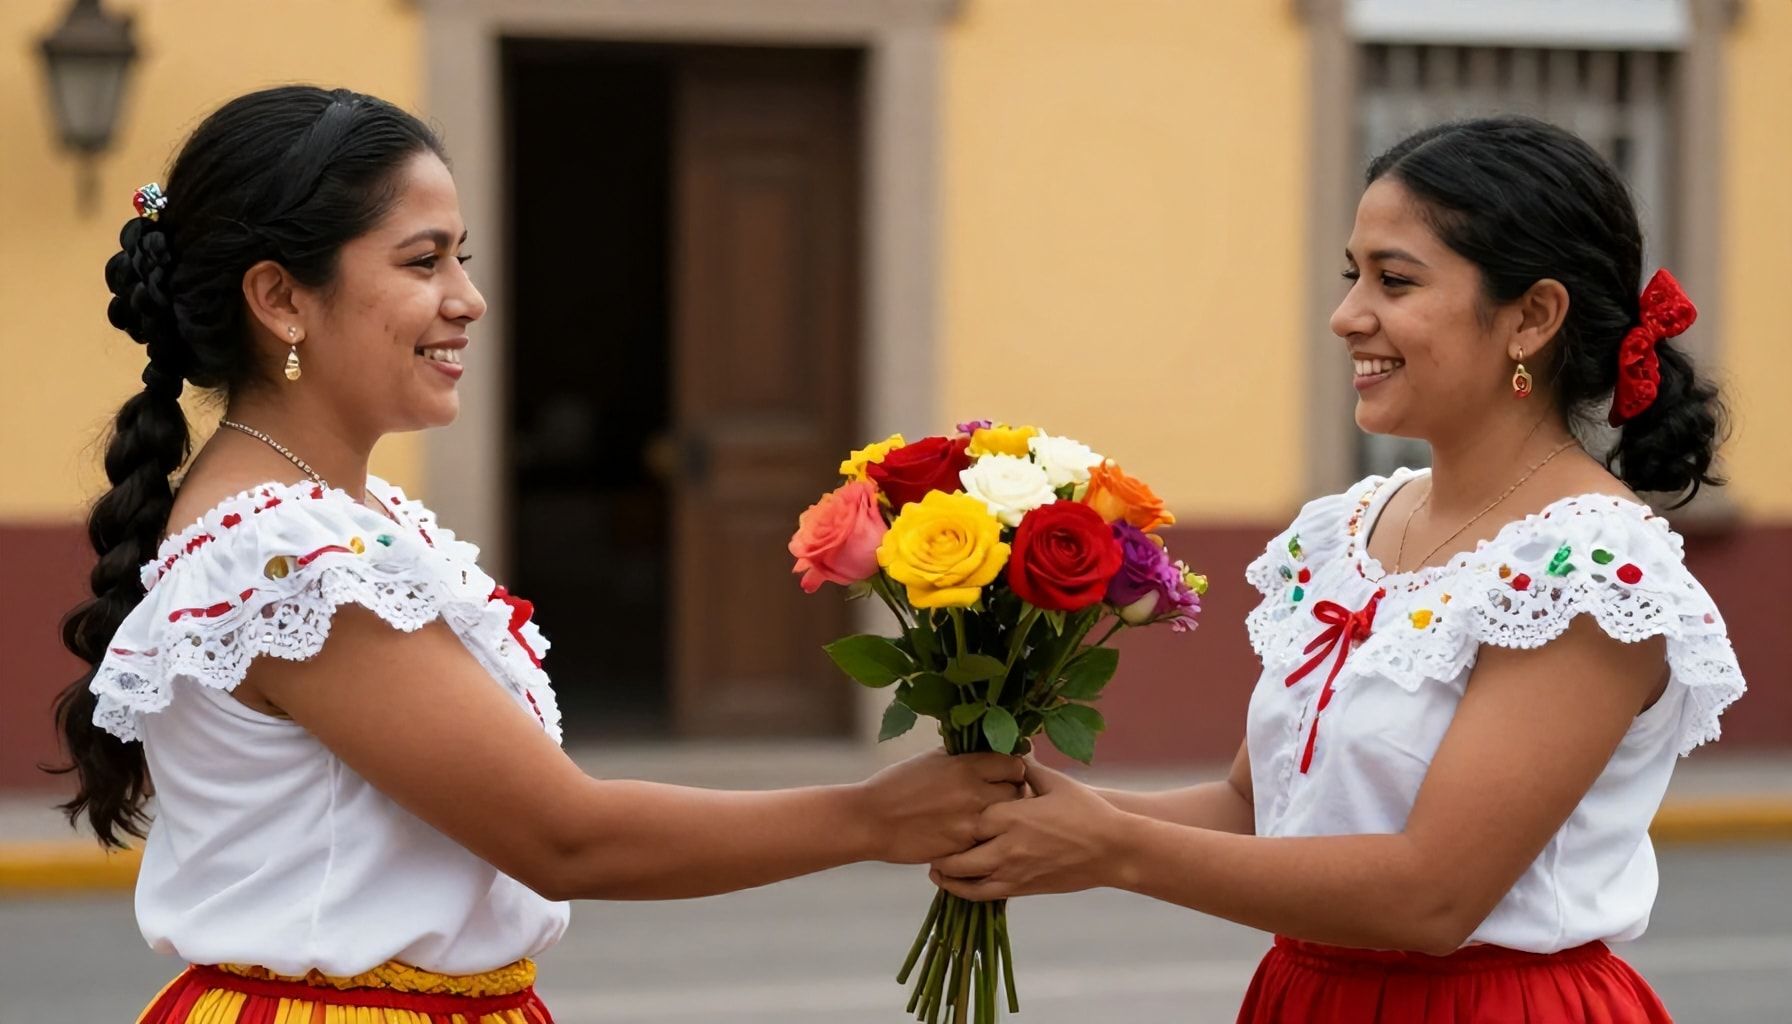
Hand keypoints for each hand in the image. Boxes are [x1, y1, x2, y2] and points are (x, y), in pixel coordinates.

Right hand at [857, 749, 1025, 863]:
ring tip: (988, 816)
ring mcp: (971, 823)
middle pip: (1018, 790)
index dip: (1012, 768)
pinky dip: (985, 837)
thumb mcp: (931, 760)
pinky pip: (989, 840)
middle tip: (999, 795)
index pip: (1015, 763)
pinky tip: (971, 833)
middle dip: (1013, 792)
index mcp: (966, 765)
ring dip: (1002, 816)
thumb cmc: (897, 785)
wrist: (871, 820)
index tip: (1005, 772)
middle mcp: (974, 792)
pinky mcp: (963, 848)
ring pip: (1008, 818)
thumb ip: (963, 757)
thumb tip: (990, 753)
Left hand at [929, 759, 1128, 899]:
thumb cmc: (1086, 811)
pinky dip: (967, 893)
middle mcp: (1008, 846)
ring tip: (935, 870)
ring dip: (948, 877)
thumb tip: (1008, 750)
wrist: (1113, 849)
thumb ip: (1025, 768)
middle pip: (959, 854)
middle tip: (928, 845)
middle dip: (941, 853)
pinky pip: (986, 896)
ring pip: (968, 881)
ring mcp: (1015, 871)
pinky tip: (959, 887)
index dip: (952, 817)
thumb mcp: (1055, 782)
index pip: (967, 818)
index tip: (938, 810)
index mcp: (1012, 815)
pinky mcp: (1024, 888)